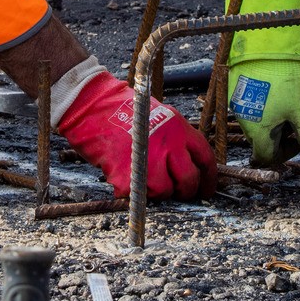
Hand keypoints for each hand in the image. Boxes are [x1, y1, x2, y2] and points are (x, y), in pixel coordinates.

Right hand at [55, 73, 216, 200]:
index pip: (205, 158)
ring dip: (155, 191)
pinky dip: (130, 192)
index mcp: (179, 128)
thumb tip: (184, 166)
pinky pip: (137, 195)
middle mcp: (169, 144)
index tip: (205, 190)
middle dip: (185, 192)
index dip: (208, 178)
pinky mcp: (130, 176)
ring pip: (164, 191)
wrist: (92, 105)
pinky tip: (121, 176)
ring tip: (141, 178)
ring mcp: (150, 161)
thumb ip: (175, 140)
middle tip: (177, 194)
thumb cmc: (121, 111)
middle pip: (189, 179)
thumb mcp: (159, 117)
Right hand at [228, 59, 299, 165]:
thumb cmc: (285, 78)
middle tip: (296, 117)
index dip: (286, 153)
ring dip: (274, 119)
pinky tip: (278, 90)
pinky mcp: (236, 89)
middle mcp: (243, 120)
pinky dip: (265, 104)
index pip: (268, 156)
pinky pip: (251, 105)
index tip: (298, 139)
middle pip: (262, 139)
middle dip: (282, 133)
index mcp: (257, 130)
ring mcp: (238, 103)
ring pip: (257, 122)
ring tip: (289, 101)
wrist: (268, 46)